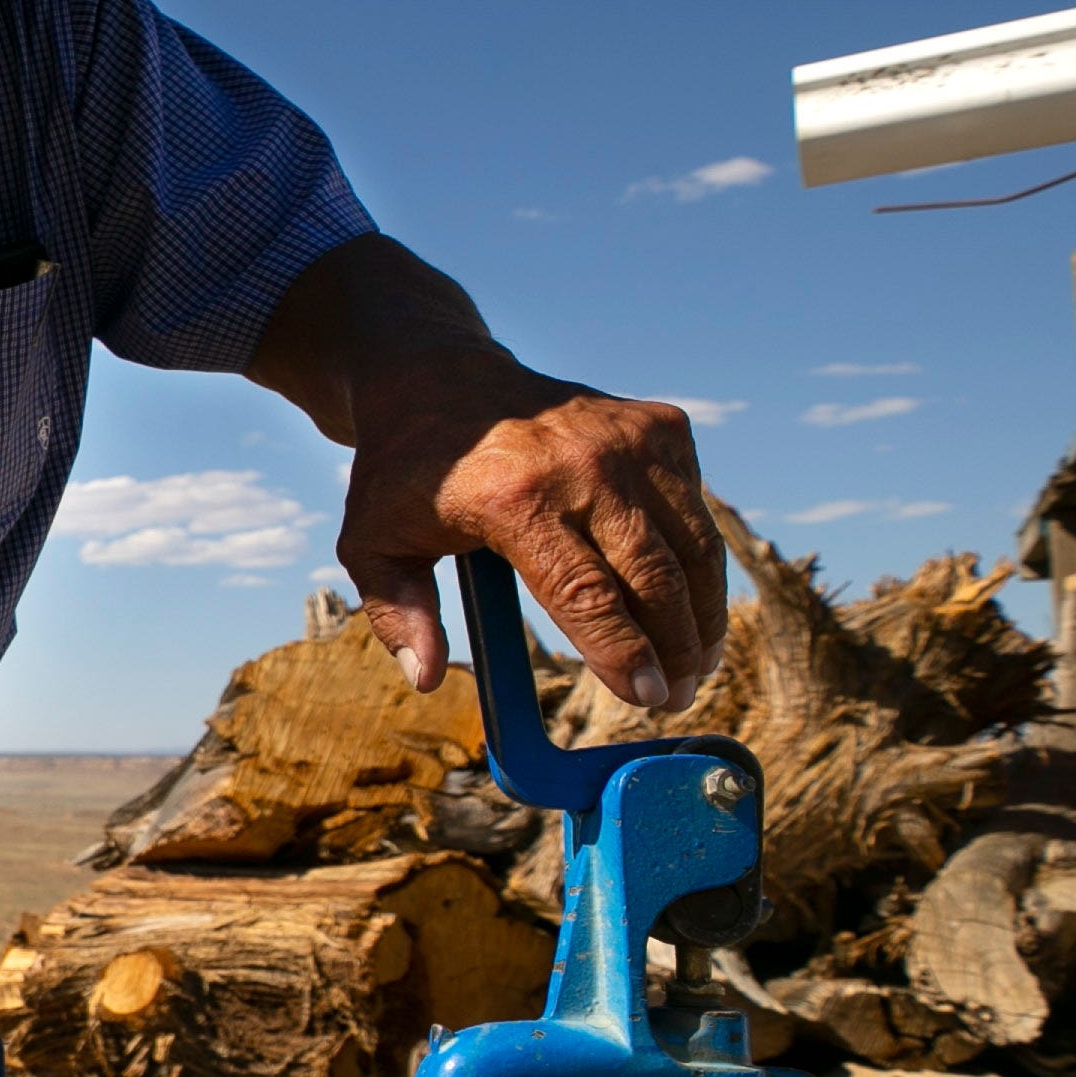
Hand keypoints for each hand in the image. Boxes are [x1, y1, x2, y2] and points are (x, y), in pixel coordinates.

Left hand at [335, 348, 724, 712]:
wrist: (440, 378)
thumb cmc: (407, 472)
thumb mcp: (372, 541)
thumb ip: (398, 613)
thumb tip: (427, 680)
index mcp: (514, 497)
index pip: (587, 594)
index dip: (624, 654)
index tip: (647, 698)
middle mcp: (583, 463)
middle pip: (654, 577)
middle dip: (675, 648)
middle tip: (675, 697)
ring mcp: (630, 439)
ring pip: (693, 545)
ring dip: (702, 613)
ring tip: (696, 664)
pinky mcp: (660, 425)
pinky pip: (695, 508)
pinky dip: (700, 560)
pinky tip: (687, 601)